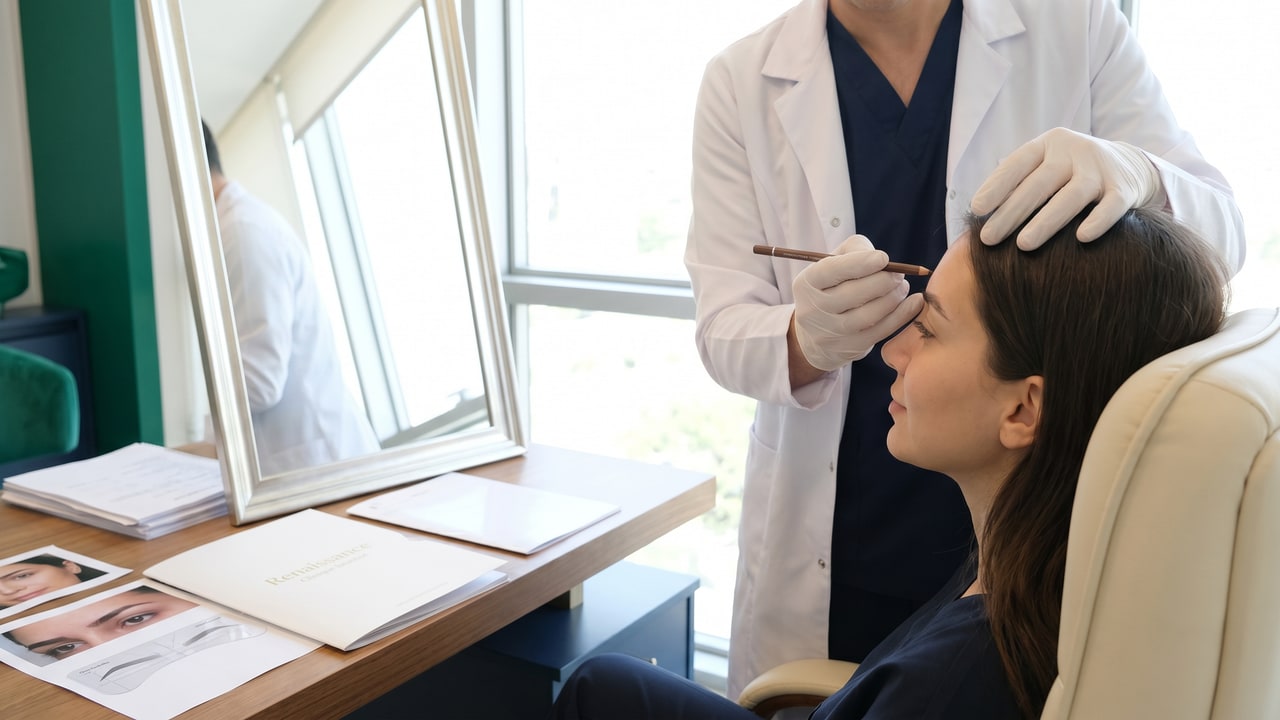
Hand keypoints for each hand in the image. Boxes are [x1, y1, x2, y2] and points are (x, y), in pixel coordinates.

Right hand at [792, 235, 924, 371]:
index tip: (883, 258)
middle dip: (883, 281)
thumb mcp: (831, 264)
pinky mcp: (848, 349)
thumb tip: (882, 259)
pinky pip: (880, 331)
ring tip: (902, 287)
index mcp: (806, 283)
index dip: (860, 263)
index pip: (831, 271)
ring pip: (869, 314)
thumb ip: (854, 251)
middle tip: (899, 274)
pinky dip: (901, 315)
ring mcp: (830, 333)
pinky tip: (914, 303)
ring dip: (893, 298)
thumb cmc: (829, 288)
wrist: (812, 336)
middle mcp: (813, 310)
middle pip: (853, 294)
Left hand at [970, 127, 1163, 249]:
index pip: (1018, 163)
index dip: (997, 185)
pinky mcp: (1124, 188)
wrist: (1130, 165)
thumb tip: (977, 212)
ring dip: (1047, 220)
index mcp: (1048, 145)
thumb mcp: (1044, 166)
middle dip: (1012, 211)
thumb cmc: (1070, 173)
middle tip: (988, 238)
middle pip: (1040, 183)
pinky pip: (1112, 206)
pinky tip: (1081, 237)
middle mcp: (1074, 152)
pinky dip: (1098, 220)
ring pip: (1072, 195)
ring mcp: (1101, 169)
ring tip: (1023, 245)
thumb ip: (1017, 182)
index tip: (976, 209)